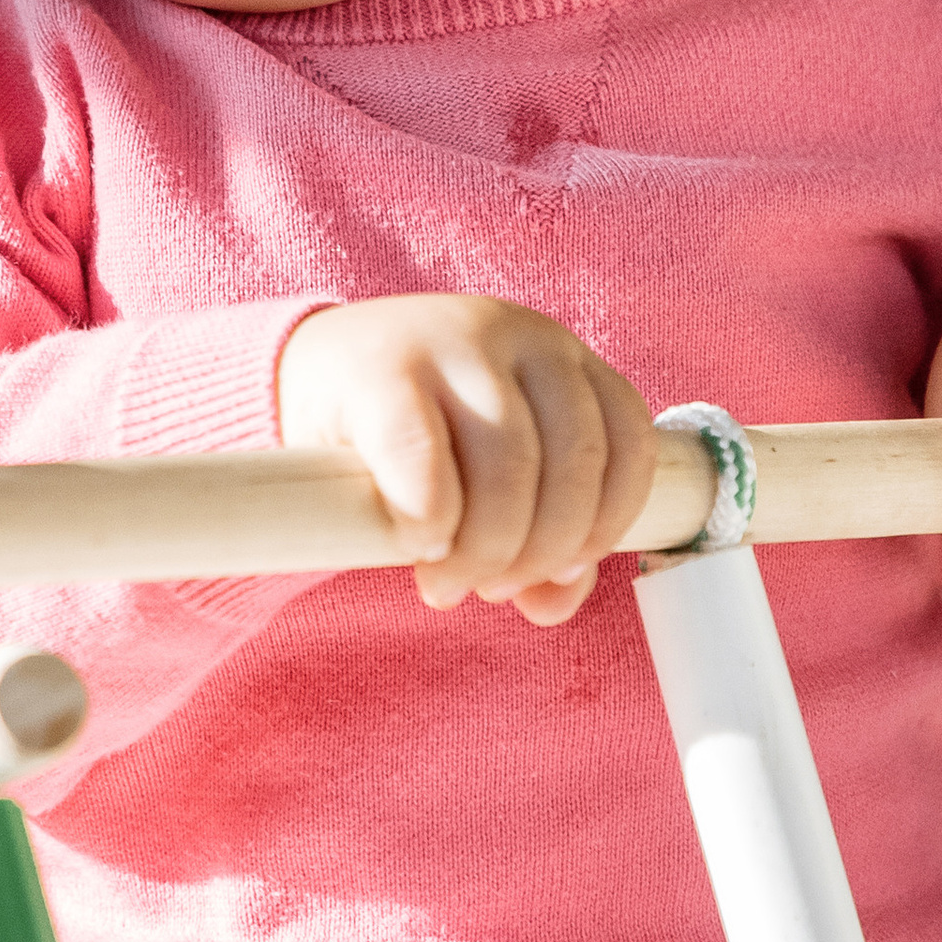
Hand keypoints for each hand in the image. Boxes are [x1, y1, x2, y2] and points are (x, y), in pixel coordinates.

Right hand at [275, 293, 654, 628]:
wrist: (311, 378)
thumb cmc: (419, 441)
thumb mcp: (493, 480)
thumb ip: (541, 539)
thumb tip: (554, 604)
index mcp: (565, 359)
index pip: (629, 440)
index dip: (609, 520)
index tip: (563, 569)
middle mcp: (523, 336)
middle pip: (575, 461)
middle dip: (541, 548)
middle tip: (494, 589)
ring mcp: (453, 343)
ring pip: (510, 462)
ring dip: (488, 546)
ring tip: (448, 582)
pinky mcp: (381, 368)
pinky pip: (424, 455)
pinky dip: (430, 515)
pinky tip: (417, 541)